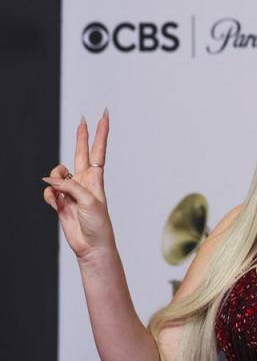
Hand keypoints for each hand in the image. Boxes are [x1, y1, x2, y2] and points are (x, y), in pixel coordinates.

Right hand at [41, 111, 114, 259]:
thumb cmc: (98, 223)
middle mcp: (83, 181)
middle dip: (81, 136)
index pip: (98, 151)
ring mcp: (71, 191)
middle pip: (81, 153)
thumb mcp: (89, 201)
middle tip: (83, 118)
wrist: (91, 245)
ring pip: (57, 174)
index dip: (100, 134)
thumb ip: (69, 187)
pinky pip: (48, 192)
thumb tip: (49, 180)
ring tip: (62, 194)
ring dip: (55, 179)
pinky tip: (56, 204)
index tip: (104, 116)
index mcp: (96, 179)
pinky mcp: (59, 202)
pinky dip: (49, 196)